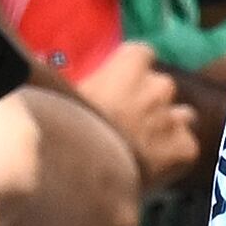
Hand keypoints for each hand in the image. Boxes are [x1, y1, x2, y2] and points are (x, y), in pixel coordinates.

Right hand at [67, 39, 206, 191]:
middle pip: (162, 88)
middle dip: (149, 103)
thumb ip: (67, 78)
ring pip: (182, 117)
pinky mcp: (186, 149)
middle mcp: (160, 85)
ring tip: (144, 149)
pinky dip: (174, 158)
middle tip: (127, 124)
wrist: (85, 171)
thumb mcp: (59, 92)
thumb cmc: (66, 126)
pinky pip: (185, 149)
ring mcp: (176, 117)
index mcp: (131, 63)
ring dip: (166, 128)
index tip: (119, 87)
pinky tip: (154, 171)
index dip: (132, 72)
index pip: (142, 54)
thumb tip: (39, 61)